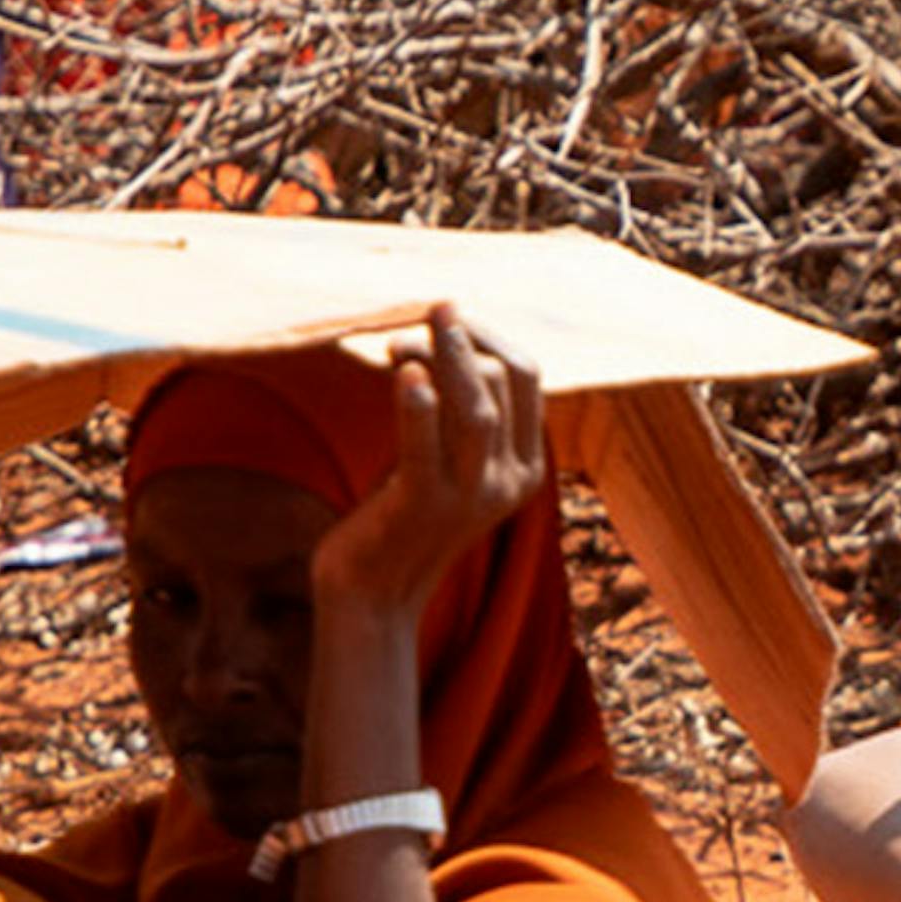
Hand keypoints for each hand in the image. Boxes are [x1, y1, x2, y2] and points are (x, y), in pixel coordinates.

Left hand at [308, 308, 546, 638]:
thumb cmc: (401, 514)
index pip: (527, 378)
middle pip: (501, 385)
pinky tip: (402, 371)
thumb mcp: (444, 460)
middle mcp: (509, 483)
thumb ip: (454, 411)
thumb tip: (439, 334)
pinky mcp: (424, 508)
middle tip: (432, 310)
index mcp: (526, 469)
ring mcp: (471, 498)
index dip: (490, 335)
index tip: (451, 315)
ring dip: (446, 357)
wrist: (374, 591)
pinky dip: (417, 405)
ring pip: (475, 409)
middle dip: (463, 341)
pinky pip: (425, 447)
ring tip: (413, 328)